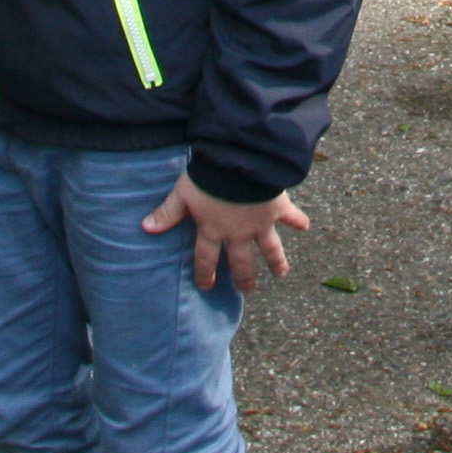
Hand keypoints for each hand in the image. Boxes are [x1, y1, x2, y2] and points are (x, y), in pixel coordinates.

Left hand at [141, 175, 310, 289]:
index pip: (206, 258)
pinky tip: (306, 227)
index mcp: (213, 230)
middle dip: (244, 277)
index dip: (205, 274)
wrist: (239, 163)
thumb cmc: (208, 177)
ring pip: (269, 249)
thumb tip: (145, 228)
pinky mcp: (276, 208)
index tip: (207, 287)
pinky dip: (298, 221)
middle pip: (240, 261)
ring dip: (276, 262)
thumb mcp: (183, 194)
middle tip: (247, 290)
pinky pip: (290, 216)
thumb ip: (167, 212)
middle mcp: (238, 233)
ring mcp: (260, 223)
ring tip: (282, 274)